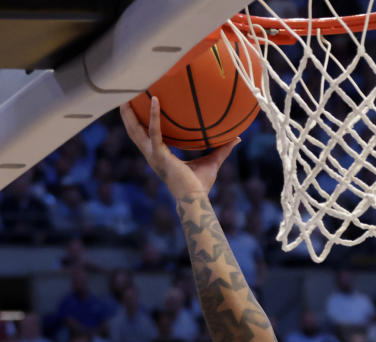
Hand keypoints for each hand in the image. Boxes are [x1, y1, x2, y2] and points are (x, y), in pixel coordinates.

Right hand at [119, 96, 238, 199]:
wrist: (196, 199)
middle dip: (128, 116)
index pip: (145, 137)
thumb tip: (237, 138)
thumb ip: (222, 148)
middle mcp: (152, 154)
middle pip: (134, 132)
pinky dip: (154, 116)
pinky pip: (155, 132)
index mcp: (159, 156)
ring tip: (130, 95)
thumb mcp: (212, 161)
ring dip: (131, 113)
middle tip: (124, 97)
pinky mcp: (159, 155)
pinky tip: (155, 100)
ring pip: (136, 130)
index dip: (140, 124)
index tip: (138, 110)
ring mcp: (153, 155)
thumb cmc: (201, 184)